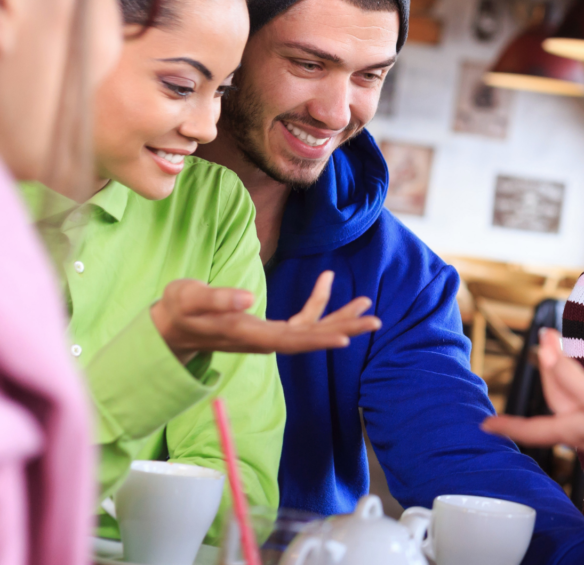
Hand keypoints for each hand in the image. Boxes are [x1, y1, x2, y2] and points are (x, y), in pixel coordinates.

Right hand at [150, 271, 381, 363]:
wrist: (171, 325)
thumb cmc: (178, 309)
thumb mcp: (188, 298)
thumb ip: (217, 299)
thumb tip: (248, 299)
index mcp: (248, 334)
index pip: (290, 339)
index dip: (317, 338)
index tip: (345, 338)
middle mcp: (264, 340)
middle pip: (310, 338)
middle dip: (343, 329)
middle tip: (376, 322)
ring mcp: (268, 336)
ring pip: (311, 329)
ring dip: (339, 318)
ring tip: (367, 305)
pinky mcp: (268, 328)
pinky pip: (301, 318)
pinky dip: (317, 302)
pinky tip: (327, 280)